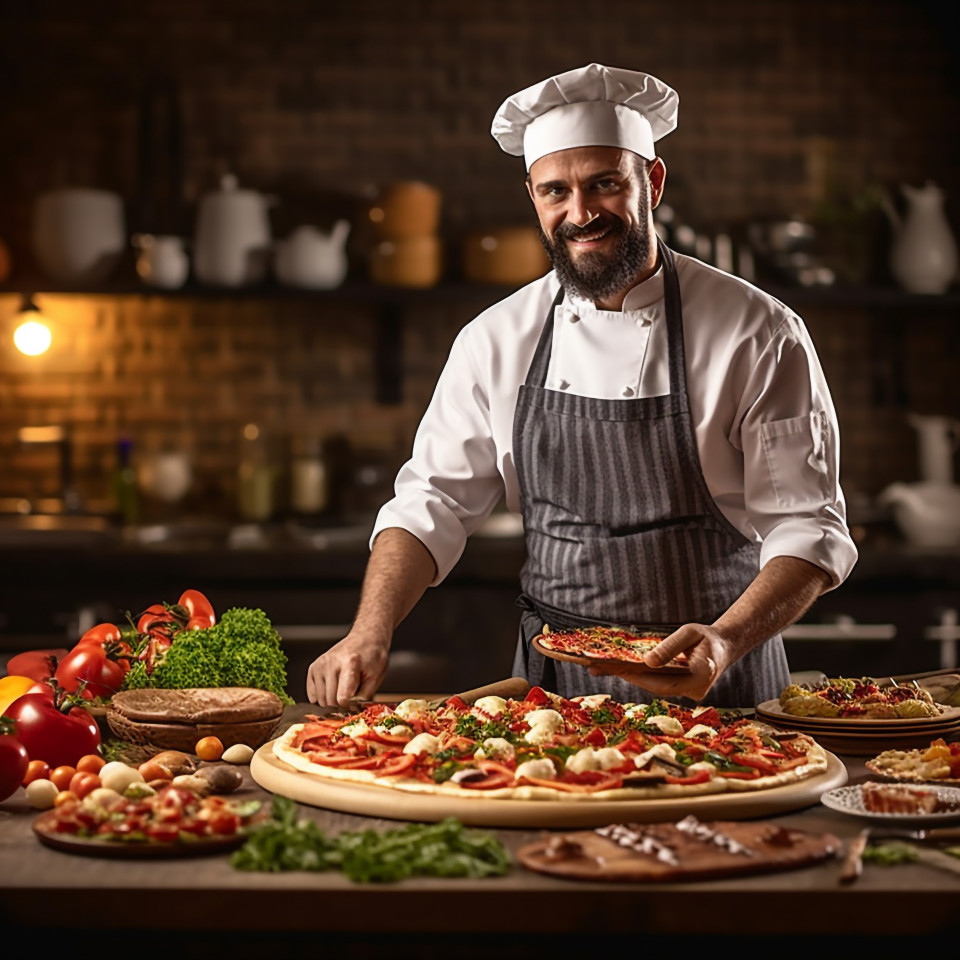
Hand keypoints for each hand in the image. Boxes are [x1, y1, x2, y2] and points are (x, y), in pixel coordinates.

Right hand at [306, 631, 389, 706]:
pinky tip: (333, 688)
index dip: (350, 706)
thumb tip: (352, 712)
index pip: (342, 697)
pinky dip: (322, 697)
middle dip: (342, 705)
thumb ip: (364, 697)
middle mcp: (331, 663)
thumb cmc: (373, 656)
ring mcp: (320, 665)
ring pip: (321, 700)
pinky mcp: (313, 668)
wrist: (366, 637)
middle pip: (331, 701)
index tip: (355, 705)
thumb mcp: (376, 676)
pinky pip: (312, 695)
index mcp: (350, 664)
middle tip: (352, 695)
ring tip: (344, 687)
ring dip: (333, 701)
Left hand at [588, 623, 731, 701]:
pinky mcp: (681, 691)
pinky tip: (620, 670)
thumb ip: (670, 647)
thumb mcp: (690, 633)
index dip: (640, 678)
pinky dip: (640, 677)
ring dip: (631, 678)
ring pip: (655, 687)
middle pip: (656, 687)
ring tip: (601, 668)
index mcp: (701, 677)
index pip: (665, 682)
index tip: (619, 670)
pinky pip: (658, 685)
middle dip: (628, 677)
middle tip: (599, 668)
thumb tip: (647, 662)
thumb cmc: (707, 637)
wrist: (724, 647)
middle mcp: (695, 691)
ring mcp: (688, 694)